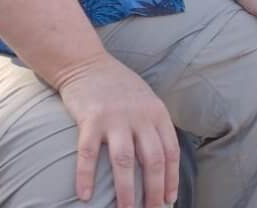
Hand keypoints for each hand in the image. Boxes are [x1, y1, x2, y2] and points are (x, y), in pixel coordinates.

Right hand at [57, 53, 178, 207]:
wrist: (87, 63)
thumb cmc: (118, 87)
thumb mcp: (146, 101)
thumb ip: (154, 126)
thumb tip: (162, 163)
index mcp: (157, 112)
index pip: (171, 151)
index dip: (171, 179)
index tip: (169, 200)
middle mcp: (140, 115)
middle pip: (153, 159)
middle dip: (153, 190)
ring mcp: (115, 117)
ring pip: (124, 160)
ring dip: (126, 190)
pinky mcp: (90, 118)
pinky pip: (88, 153)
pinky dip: (86, 176)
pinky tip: (85, 195)